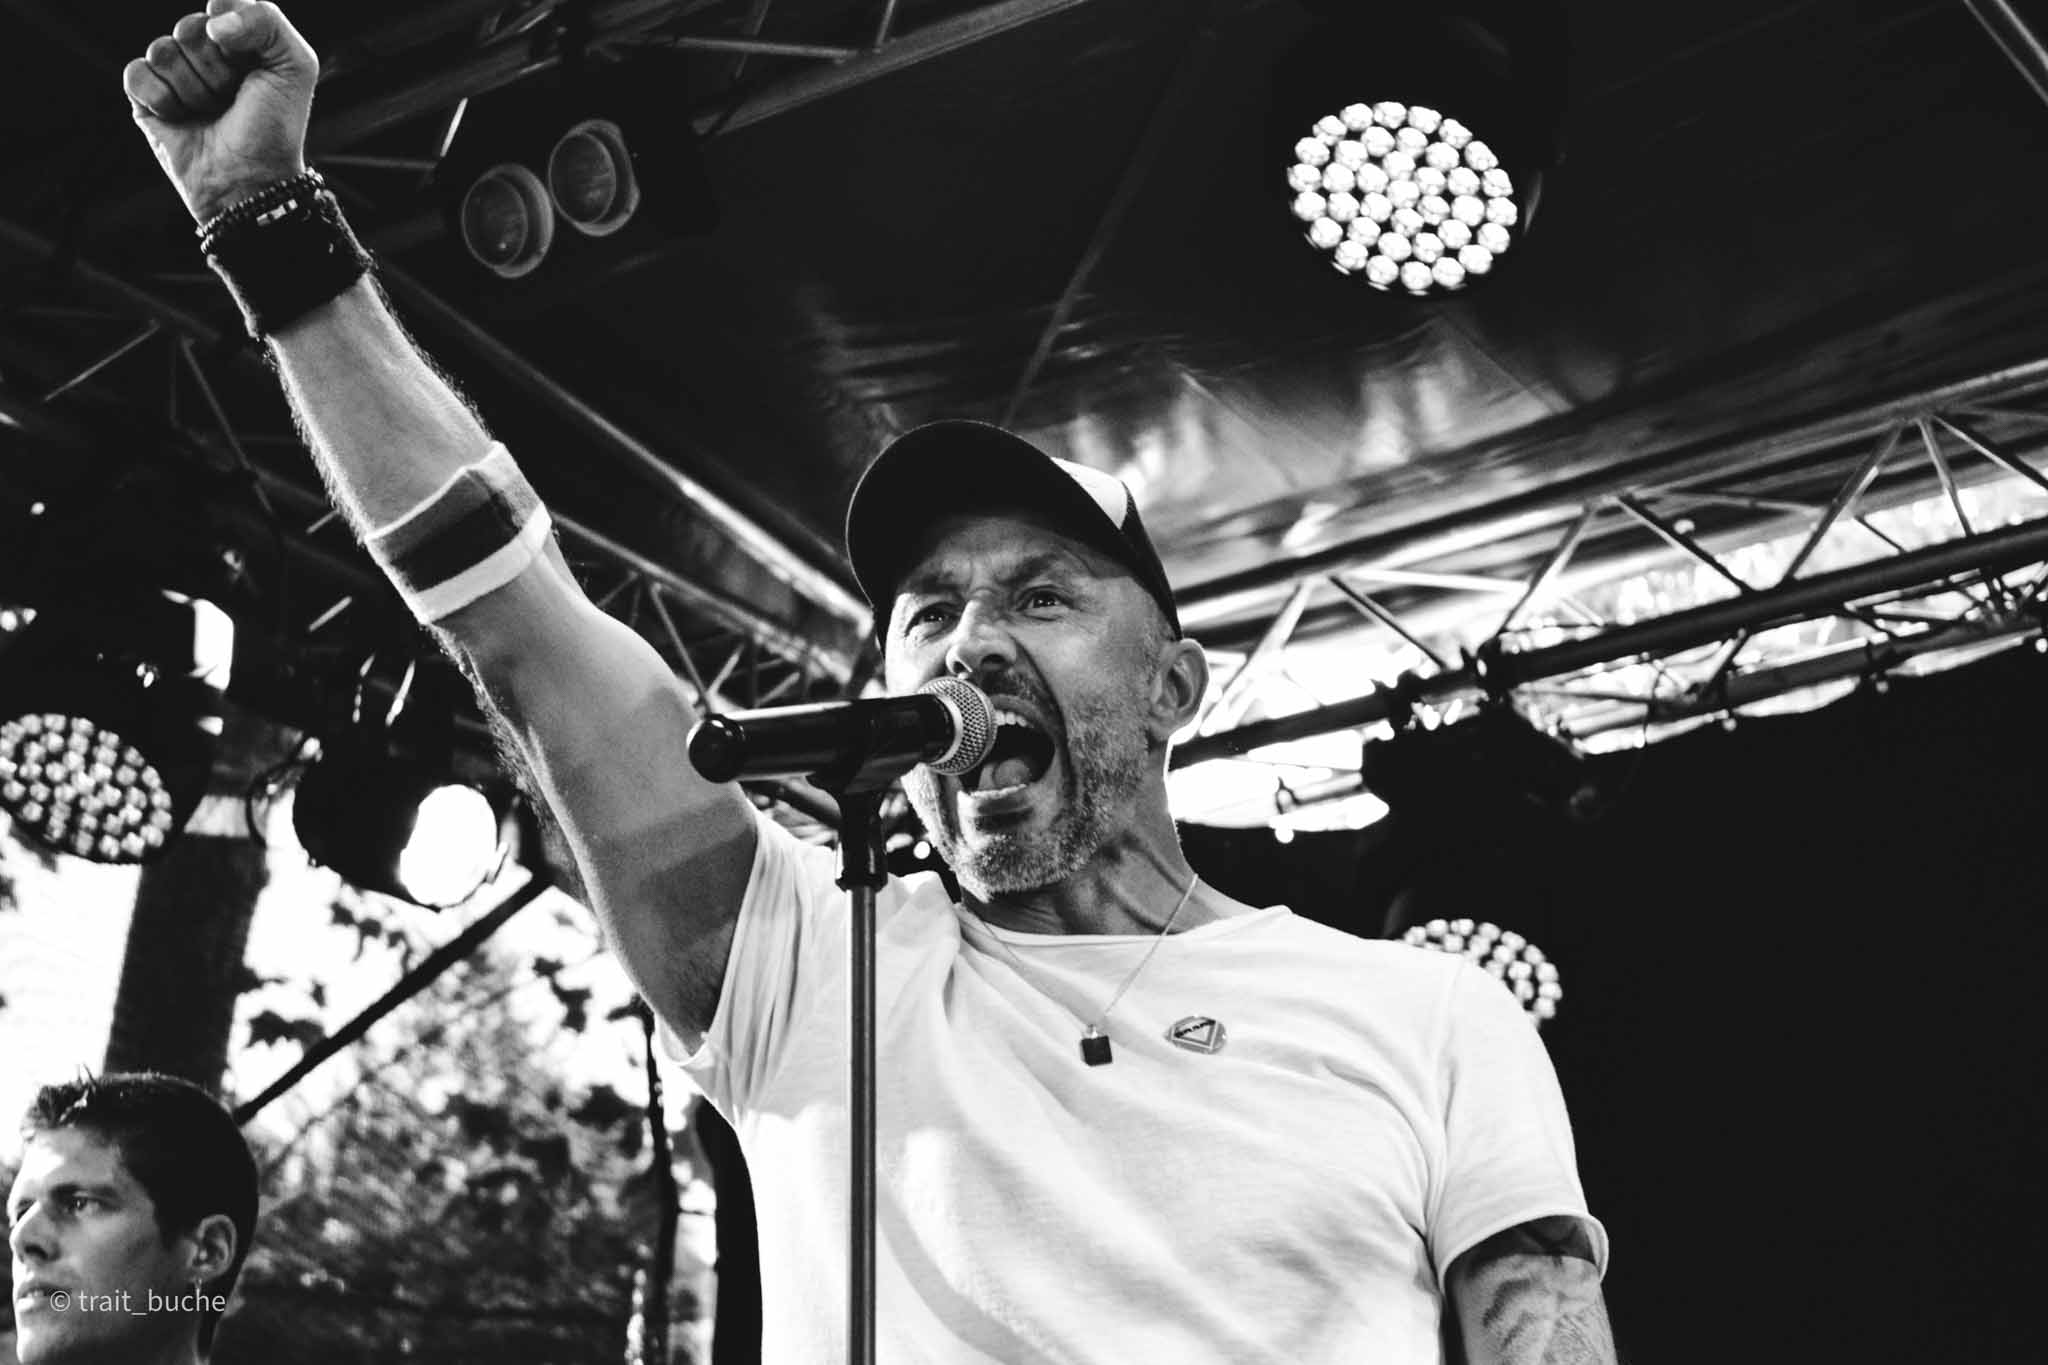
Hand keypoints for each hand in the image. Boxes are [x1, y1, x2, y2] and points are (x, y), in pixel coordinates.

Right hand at [122, 0, 318, 224]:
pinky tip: (182, 118)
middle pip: (189, 28)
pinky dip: (162, 98)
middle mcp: (204, 52)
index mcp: (238, 38)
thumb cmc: (275, 126)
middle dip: (216, 68)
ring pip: (163, 51)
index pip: (221, 5)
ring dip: (193, 89)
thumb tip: (213, 22)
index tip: (253, 66)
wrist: (250, 180)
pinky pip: (137, 73)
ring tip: (211, 112)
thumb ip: (266, 19)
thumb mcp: (294, 65)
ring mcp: (173, 74)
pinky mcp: (146, 97)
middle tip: (232, 97)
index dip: (236, 37)